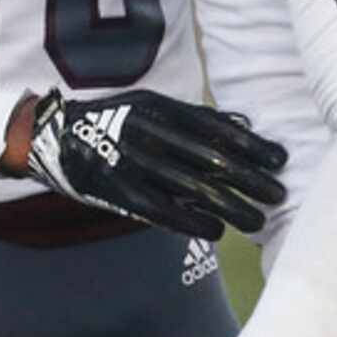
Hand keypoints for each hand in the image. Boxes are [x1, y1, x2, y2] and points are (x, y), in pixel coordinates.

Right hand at [21, 89, 287, 240]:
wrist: (56, 139)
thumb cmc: (115, 122)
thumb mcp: (150, 105)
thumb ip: (194, 117)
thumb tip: (245, 127)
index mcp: (158, 109)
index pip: (216, 129)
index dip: (251, 146)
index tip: (279, 161)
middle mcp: (148, 134)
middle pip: (210, 161)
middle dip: (250, 180)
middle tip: (278, 195)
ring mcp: (132, 164)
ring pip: (193, 189)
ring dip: (230, 206)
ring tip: (256, 219)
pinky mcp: (119, 193)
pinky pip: (163, 211)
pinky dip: (193, 222)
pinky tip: (216, 230)